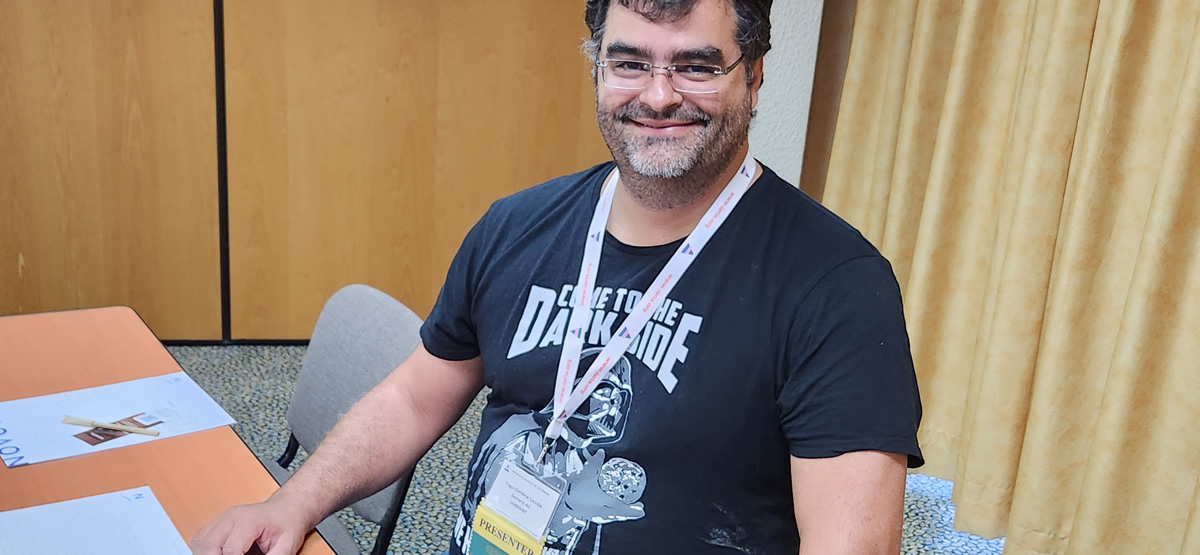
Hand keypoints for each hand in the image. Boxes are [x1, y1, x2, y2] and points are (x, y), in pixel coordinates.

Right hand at [190, 500, 309, 554]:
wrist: (286, 510)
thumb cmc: (287, 524)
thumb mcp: (286, 546)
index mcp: (249, 520)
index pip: (231, 550)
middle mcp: (231, 516)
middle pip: (208, 545)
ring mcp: (222, 519)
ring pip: (199, 542)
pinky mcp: (216, 524)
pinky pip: (200, 540)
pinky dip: (204, 552)